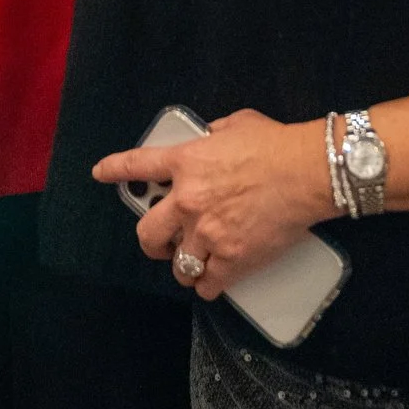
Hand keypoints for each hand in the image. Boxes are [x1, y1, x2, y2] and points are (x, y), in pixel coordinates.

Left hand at [91, 109, 333, 300]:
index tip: (101, 174)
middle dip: (152, 243)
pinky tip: (215, 281)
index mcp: (186, 162)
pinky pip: (208, 285)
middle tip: (162, 244)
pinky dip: (210, 285)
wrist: (308, 172)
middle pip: (148, 234)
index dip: (115, 171)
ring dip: (185, 266)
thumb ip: (213, 136)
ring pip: (179, 265)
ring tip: (195, 264)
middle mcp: (188, 200)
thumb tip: (209, 141)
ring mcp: (207, 233)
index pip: (137, 166)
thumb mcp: (236, 124)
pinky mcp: (233, 259)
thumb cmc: (276, 143)